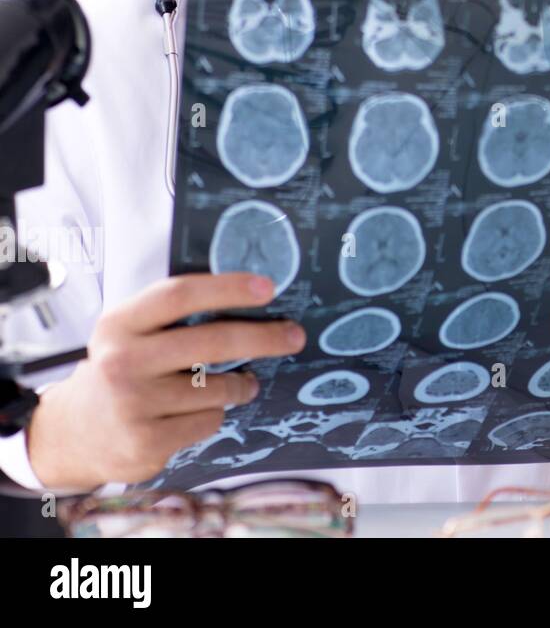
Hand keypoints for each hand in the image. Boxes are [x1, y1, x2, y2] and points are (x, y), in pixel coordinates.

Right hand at [27, 272, 305, 490]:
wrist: (73, 433)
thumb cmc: (119, 370)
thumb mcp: (130, 333)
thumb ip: (174, 315)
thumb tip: (250, 294)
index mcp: (119, 324)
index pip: (180, 295)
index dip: (228, 288)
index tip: (268, 288)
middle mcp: (121, 362)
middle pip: (212, 341)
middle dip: (264, 337)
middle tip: (294, 336)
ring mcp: (132, 405)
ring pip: (217, 387)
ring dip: (240, 384)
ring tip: (241, 382)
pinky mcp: (146, 443)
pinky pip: (208, 420)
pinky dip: (215, 413)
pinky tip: (198, 412)